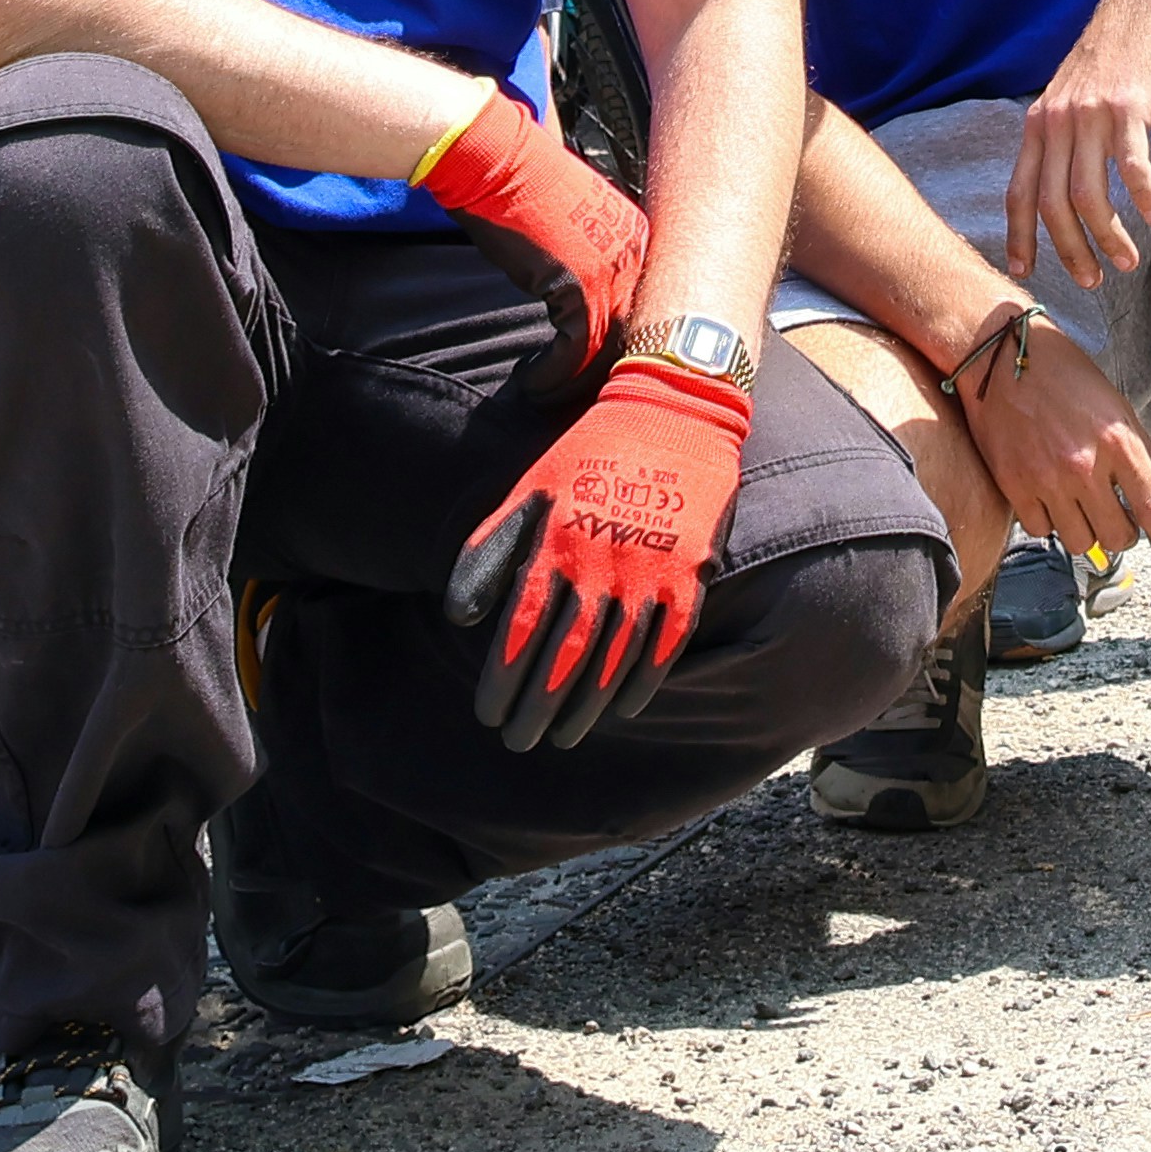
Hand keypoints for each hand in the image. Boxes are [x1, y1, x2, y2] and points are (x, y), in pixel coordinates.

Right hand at [410, 84, 650, 382]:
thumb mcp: (565, 222)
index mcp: (634, 235)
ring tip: (547, 393)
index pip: (640, 304)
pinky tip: (534, 382)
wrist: (494, 158)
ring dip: (575, 380)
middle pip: (631, 329)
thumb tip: (574, 297)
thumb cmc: (516, 184)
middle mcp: (634, 252)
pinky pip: (576, 349)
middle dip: (603, 369)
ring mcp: (612, 268)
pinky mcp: (581, 285)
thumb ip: (582, 255)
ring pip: (607, 347)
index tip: (594, 371)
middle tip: (573, 394)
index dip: (617, 344)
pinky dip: (554, 374)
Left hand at [448, 356, 747, 747]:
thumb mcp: (530, 489)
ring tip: (564, 737)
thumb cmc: (589, 452)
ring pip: (613, 659)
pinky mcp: (692, 574)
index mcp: (557, 544)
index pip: (522, 630)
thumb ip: (491, 550)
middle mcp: (602, 564)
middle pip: (564, 656)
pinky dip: (644, 681)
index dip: (502, 679)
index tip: (487, 714)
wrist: (674, 410)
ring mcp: (651, 573)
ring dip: (585, 706)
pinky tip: (622, 707)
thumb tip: (459, 616)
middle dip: (537, 706)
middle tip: (518, 741)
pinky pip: (667, 643)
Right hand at [950, 304, 1150, 573]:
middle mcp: (1084, 465)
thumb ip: (1148, 456)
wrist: (1002, 357)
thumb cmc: (1065, 376)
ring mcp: (1047, 479)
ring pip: (1080, 543)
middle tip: (1119, 518)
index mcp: (1118, 442)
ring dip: (1088, 532)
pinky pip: (1041, 530)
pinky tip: (1051, 497)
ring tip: (1083, 507)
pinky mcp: (1014, 486)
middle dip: (1125, 534)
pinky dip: (1050, 522)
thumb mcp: (1118, 407)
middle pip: (1118, 537)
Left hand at [1003, 0, 1150, 283]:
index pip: (1019, 192)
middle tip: (1092, 282)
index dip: (1019, 236)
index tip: (1025, 272)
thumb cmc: (1117, 55)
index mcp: (1040, 124)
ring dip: (1107, 236)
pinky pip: (1131, 162)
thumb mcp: (1074, 93)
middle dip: (1070, 251)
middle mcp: (1056, 121)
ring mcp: (1090, 113)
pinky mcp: (1128, 105)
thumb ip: (1064, 134)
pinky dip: (1142, 194)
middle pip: (1052, 204)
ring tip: (1128, 261)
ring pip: (1088, 193)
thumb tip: (1062, 183)